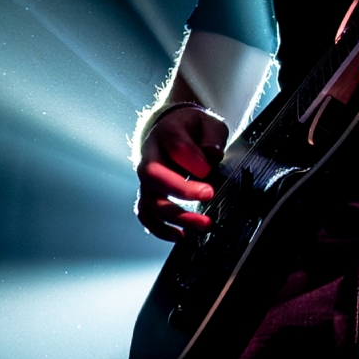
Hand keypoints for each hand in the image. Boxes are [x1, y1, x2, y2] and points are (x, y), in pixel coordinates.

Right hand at [135, 107, 229, 241]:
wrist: (172, 129)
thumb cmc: (192, 128)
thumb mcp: (208, 122)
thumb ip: (212, 136)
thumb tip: (212, 154)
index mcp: (166, 133)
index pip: (175, 147)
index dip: (193, 160)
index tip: (209, 170)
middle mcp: (150, 156)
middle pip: (154, 176)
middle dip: (182, 190)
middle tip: (209, 195)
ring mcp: (146, 178)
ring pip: (151, 201)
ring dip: (176, 217)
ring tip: (202, 224)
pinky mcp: (148, 194)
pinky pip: (146, 214)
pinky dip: (160, 229)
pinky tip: (180, 235)